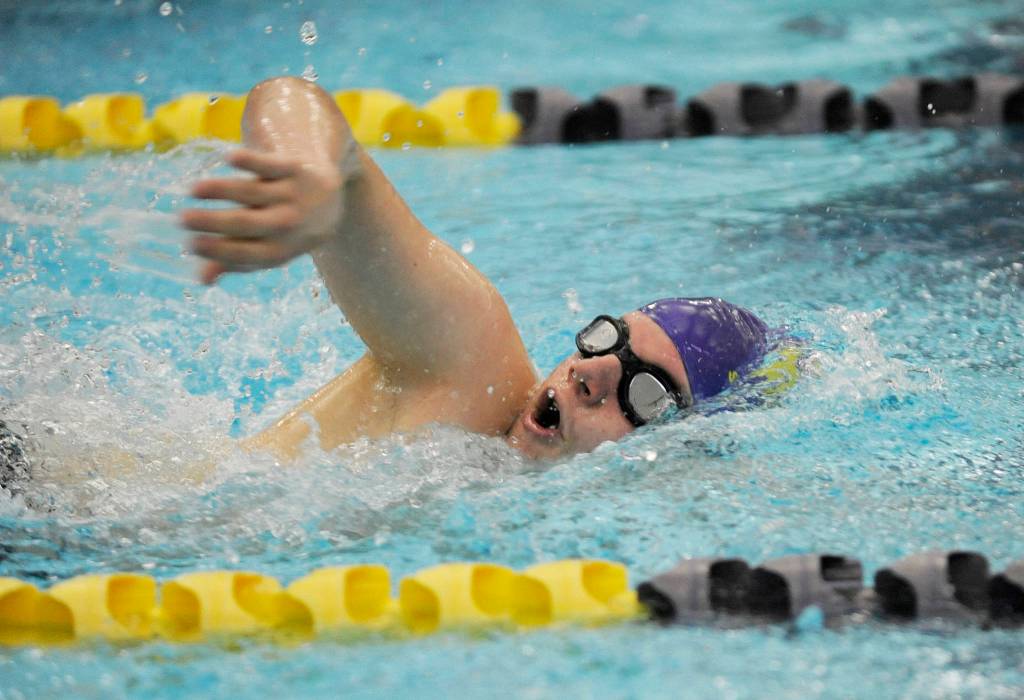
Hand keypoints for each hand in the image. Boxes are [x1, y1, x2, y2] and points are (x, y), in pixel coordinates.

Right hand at [181, 149, 344, 284]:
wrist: (331, 199)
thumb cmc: (286, 228)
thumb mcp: (267, 249)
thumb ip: (234, 261)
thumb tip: (201, 281)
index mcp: (280, 250)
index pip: (246, 253)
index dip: (219, 251)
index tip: (190, 244)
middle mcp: (288, 224)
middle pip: (246, 223)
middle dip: (213, 222)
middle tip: (181, 219)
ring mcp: (292, 195)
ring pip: (252, 192)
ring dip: (221, 190)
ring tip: (192, 190)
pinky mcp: (295, 168)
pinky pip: (271, 165)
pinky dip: (251, 161)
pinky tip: (228, 158)